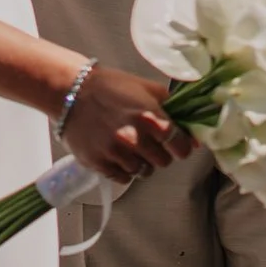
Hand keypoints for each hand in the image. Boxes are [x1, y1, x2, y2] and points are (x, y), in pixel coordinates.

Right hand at [57, 63, 191, 184]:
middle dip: (160, 153)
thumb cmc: (111, 87)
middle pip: (164, 162)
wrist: (71, 92)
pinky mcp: (100, 164)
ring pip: (144, 172)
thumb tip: (194, 137)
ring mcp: (116, 153)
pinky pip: (124, 179)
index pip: (181, 146)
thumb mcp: (147, 89)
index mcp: (150, 117)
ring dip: (141, 162)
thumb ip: (174, 111)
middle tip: (149, 141)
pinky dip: (124, 169)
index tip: (177, 144)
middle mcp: (135, 138)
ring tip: (130, 146)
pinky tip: (117, 154)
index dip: (181, 146)